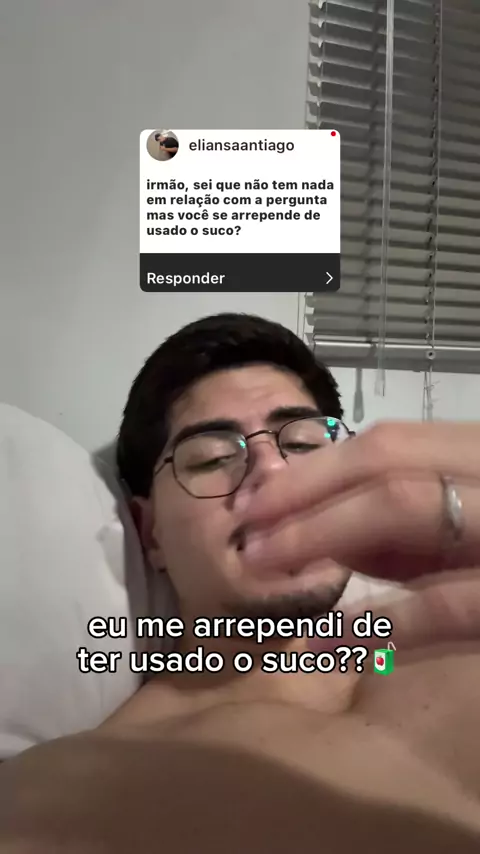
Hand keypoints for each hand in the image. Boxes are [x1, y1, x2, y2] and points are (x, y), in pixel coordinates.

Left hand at [239, 422, 479, 650]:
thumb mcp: (449, 538)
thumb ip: (394, 530)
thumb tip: (311, 527)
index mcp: (477, 454)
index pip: (385, 446)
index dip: (311, 472)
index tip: (252, 502)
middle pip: (385, 464)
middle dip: (304, 496)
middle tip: (245, 536)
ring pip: (406, 506)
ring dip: (320, 533)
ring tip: (263, 565)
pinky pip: (444, 605)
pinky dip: (376, 620)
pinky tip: (323, 643)